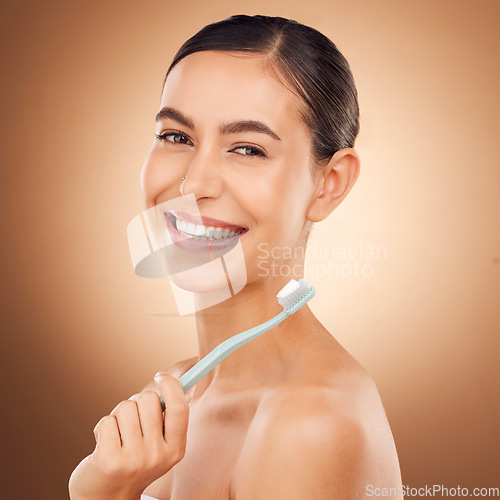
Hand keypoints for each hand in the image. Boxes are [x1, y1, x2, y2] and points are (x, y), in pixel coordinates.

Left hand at [69, 373, 190, 499]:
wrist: (108, 497)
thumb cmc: (134, 461)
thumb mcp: (160, 445)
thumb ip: (170, 420)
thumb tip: (183, 390)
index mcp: (175, 449)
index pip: (179, 407)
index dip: (171, 386)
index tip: (160, 376)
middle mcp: (158, 455)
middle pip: (149, 401)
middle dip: (137, 403)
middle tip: (132, 420)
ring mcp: (134, 459)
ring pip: (125, 408)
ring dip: (118, 416)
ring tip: (117, 435)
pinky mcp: (110, 460)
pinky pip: (107, 421)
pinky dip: (102, 428)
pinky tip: (104, 444)